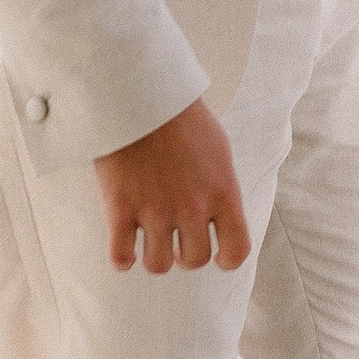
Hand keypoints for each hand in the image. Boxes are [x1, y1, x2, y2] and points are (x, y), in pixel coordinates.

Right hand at [95, 98, 252, 275]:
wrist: (140, 93)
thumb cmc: (181, 117)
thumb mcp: (218, 149)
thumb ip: (221, 186)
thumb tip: (220, 212)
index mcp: (223, 192)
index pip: (237, 249)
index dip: (227, 259)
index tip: (217, 256)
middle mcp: (192, 207)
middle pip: (195, 261)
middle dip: (186, 255)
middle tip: (176, 240)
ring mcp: (155, 210)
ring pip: (159, 265)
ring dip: (155, 256)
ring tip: (149, 240)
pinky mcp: (121, 208)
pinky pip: (121, 257)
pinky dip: (121, 259)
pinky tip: (123, 247)